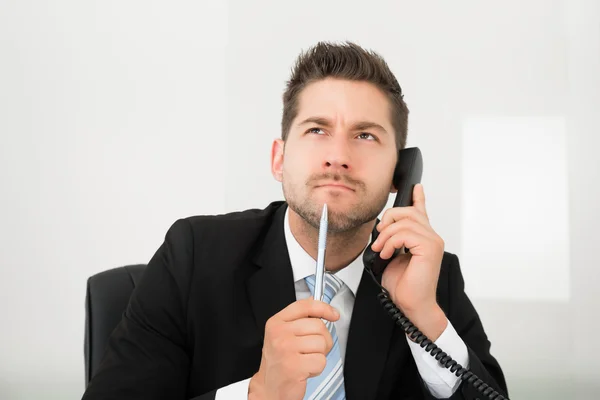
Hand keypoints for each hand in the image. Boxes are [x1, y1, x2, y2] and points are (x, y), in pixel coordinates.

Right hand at [248, 298, 339, 399]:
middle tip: (311, 350)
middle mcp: (279, 334)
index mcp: (276, 322)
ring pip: (321, 343)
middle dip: (322, 339)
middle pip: (318, 325)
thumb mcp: (283, 334)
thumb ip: (299, 318)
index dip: (323, 308)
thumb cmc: (279, 361)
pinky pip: (321, 361)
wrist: (270, 388)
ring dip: (319, 355)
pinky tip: (305, 370)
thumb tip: (316, 301)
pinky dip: (317, 368)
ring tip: (306, 360)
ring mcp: (286, 349)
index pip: (305, 306)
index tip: (333, 315)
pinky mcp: (294, 366)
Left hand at [370, 184, 446, 339]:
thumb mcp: (391, 256)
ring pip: (405, 221)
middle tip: (379, 238)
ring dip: (386, 235)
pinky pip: (405, 233)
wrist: (411, 304)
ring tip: (382, 249)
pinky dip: (391, 242)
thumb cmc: (403, 285)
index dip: (418, 197)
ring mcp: (433, 241)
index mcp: (423, 238)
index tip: (416, 186)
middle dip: (388, 219)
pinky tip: (388, 253)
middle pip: (408, 211)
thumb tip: (382, 229)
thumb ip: (392, 239)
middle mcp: (431, 237)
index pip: (422, 211)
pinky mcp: (430, 248)